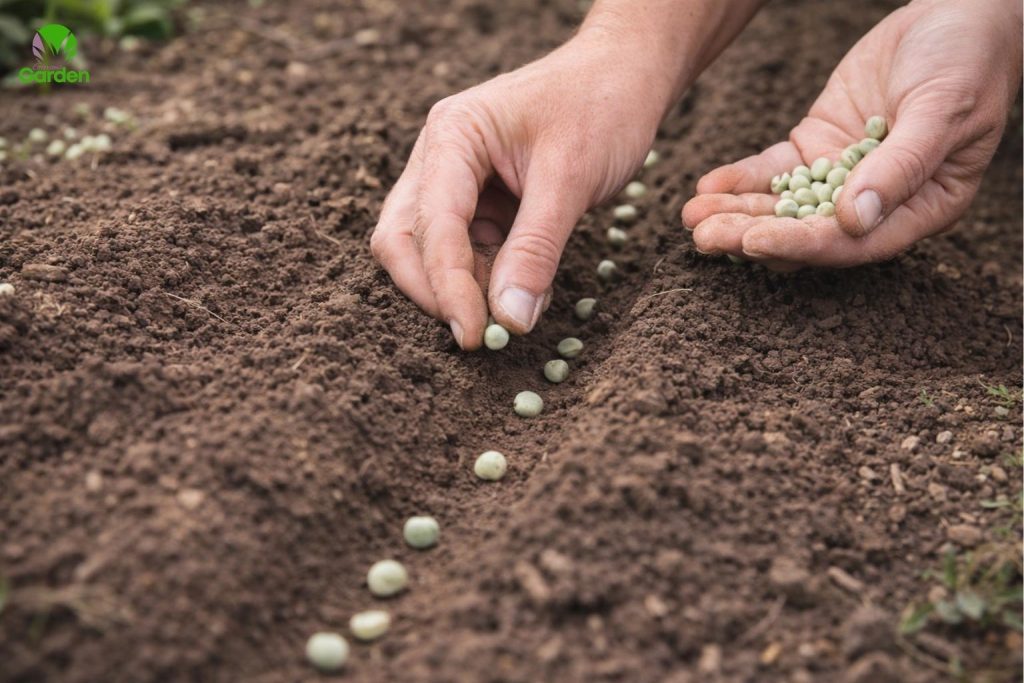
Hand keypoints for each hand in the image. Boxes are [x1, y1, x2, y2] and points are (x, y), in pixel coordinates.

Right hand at [370, 31, 668, 347]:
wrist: (627, 76)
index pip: (430, 225)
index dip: (447, 287)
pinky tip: (523, 293)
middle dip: (434, 291)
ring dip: (462, 289)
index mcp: (452, 136)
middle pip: (404, 240)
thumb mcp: (571, 177)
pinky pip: (467, 251)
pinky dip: (487, 280)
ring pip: (430, 251)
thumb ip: (536, 249)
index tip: (475, 336)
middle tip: (476, 336)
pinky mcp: (479, 202)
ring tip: (511, 314)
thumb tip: (509, 320)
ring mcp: (455, 181)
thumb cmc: (601, 106)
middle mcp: (439, 158)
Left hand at [682, 0, 1021, 270]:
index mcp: (920, 209)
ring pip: (782, 206)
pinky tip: (706, 187)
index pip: (853, 243)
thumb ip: (901, 166)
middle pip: (807, 233)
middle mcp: (875, 204)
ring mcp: (841, 177)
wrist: (957, 14)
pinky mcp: (816, 148)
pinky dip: (740, 180)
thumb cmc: (968, 62)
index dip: (802, 245)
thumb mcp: (943, 109)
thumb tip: (853, 221)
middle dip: (753, 236)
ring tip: (692, 217)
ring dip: (737, 214)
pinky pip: (773, 172)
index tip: (753, 242)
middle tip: (704, 238)